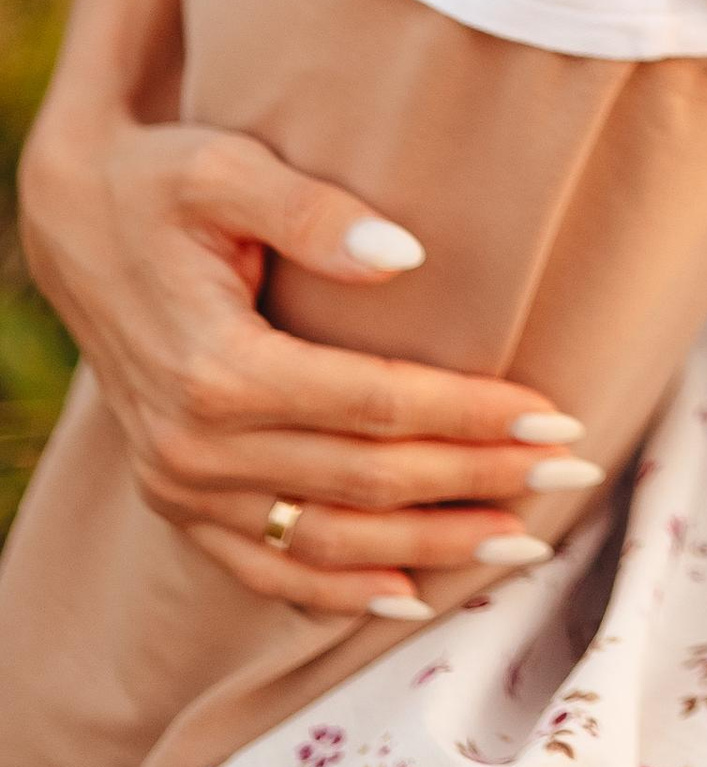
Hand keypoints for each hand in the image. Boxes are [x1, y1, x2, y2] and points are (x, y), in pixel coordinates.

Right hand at [18, 94, 584, 614]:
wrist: (72, 219)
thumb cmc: (160, 180)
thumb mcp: (225, 168)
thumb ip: (313, 209)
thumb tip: (408, 254)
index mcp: (216, 367)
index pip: (377, 405)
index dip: (472, 415)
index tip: (557, 416)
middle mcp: (193, 444)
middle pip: (367, 480)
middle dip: (478, 481)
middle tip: (574, 475)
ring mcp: (179, 484)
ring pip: (327, 542)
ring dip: (429, 548)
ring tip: (523, 543)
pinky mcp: (174, 499)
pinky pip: (264, 568)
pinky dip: (340, 593)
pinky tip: (415, 598)